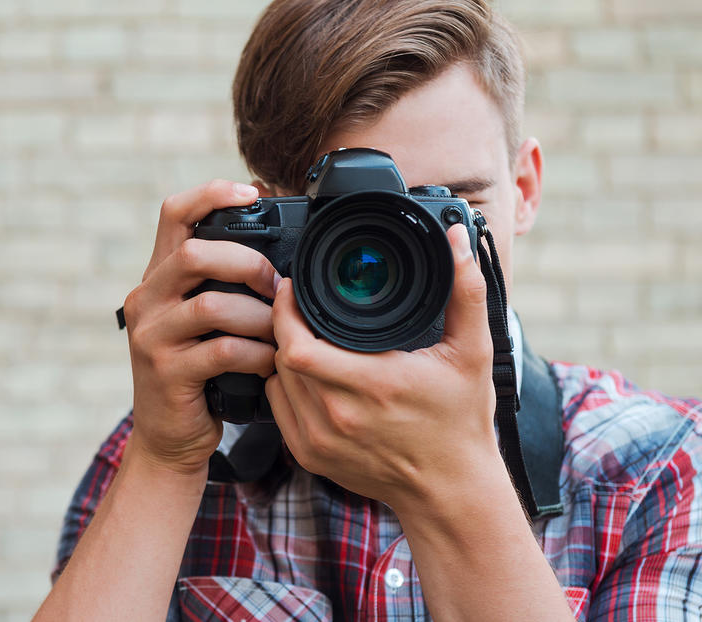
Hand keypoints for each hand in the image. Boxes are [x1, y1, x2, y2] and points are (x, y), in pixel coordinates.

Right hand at [122, 180, 279, 474]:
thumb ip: (223, 286)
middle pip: (192, 254)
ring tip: (281, 331)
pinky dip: (256, 353)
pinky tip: (270, 362)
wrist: (169, 438)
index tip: (252, 193)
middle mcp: (147, 300)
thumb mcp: (202, 322)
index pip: (173, 214)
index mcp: (158, 279)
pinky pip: (222, 351)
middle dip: (246, 262)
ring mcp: (151, 337)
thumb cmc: (199, 374)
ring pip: (211, 306)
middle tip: (276, 284)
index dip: (211, 194)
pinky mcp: (167, 373)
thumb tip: (280, 249)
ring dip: (259, 316)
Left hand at [265, 224, 499, 511]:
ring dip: (282, 353)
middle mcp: (339, 416)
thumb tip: (456, 240)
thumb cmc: (460, 421)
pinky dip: (284, 384)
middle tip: (296, 304)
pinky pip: (277, 407)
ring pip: (276, 380)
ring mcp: (319, 440)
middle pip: (282, 357)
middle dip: (283, 325)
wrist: (450, 490)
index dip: (286, 311)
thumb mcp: (472, 353)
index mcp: (373, 386)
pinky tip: (304, 371)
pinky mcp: (309, 456)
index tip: (291, 288)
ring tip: (300, 333)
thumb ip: (465, 292)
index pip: (298, 345)